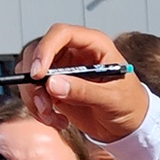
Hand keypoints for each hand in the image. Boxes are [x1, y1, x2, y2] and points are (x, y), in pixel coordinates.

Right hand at [21, 24, 150, 141]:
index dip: (45, 50)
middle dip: (33, 80)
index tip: (38, 75)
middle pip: (37, 52)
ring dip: (34, 98)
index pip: (61, 34)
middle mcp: (74, 52)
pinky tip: (57, 120)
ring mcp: (61, 70)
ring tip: (52, 117)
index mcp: (93, 45)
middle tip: (44, 104)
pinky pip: (33, 92)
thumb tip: (52, 84)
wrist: (128, 126)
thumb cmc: (129, 104)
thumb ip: (84, 91)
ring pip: (29, 73)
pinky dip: (38, 108)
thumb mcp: (112, 99)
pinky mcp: (54, 87)